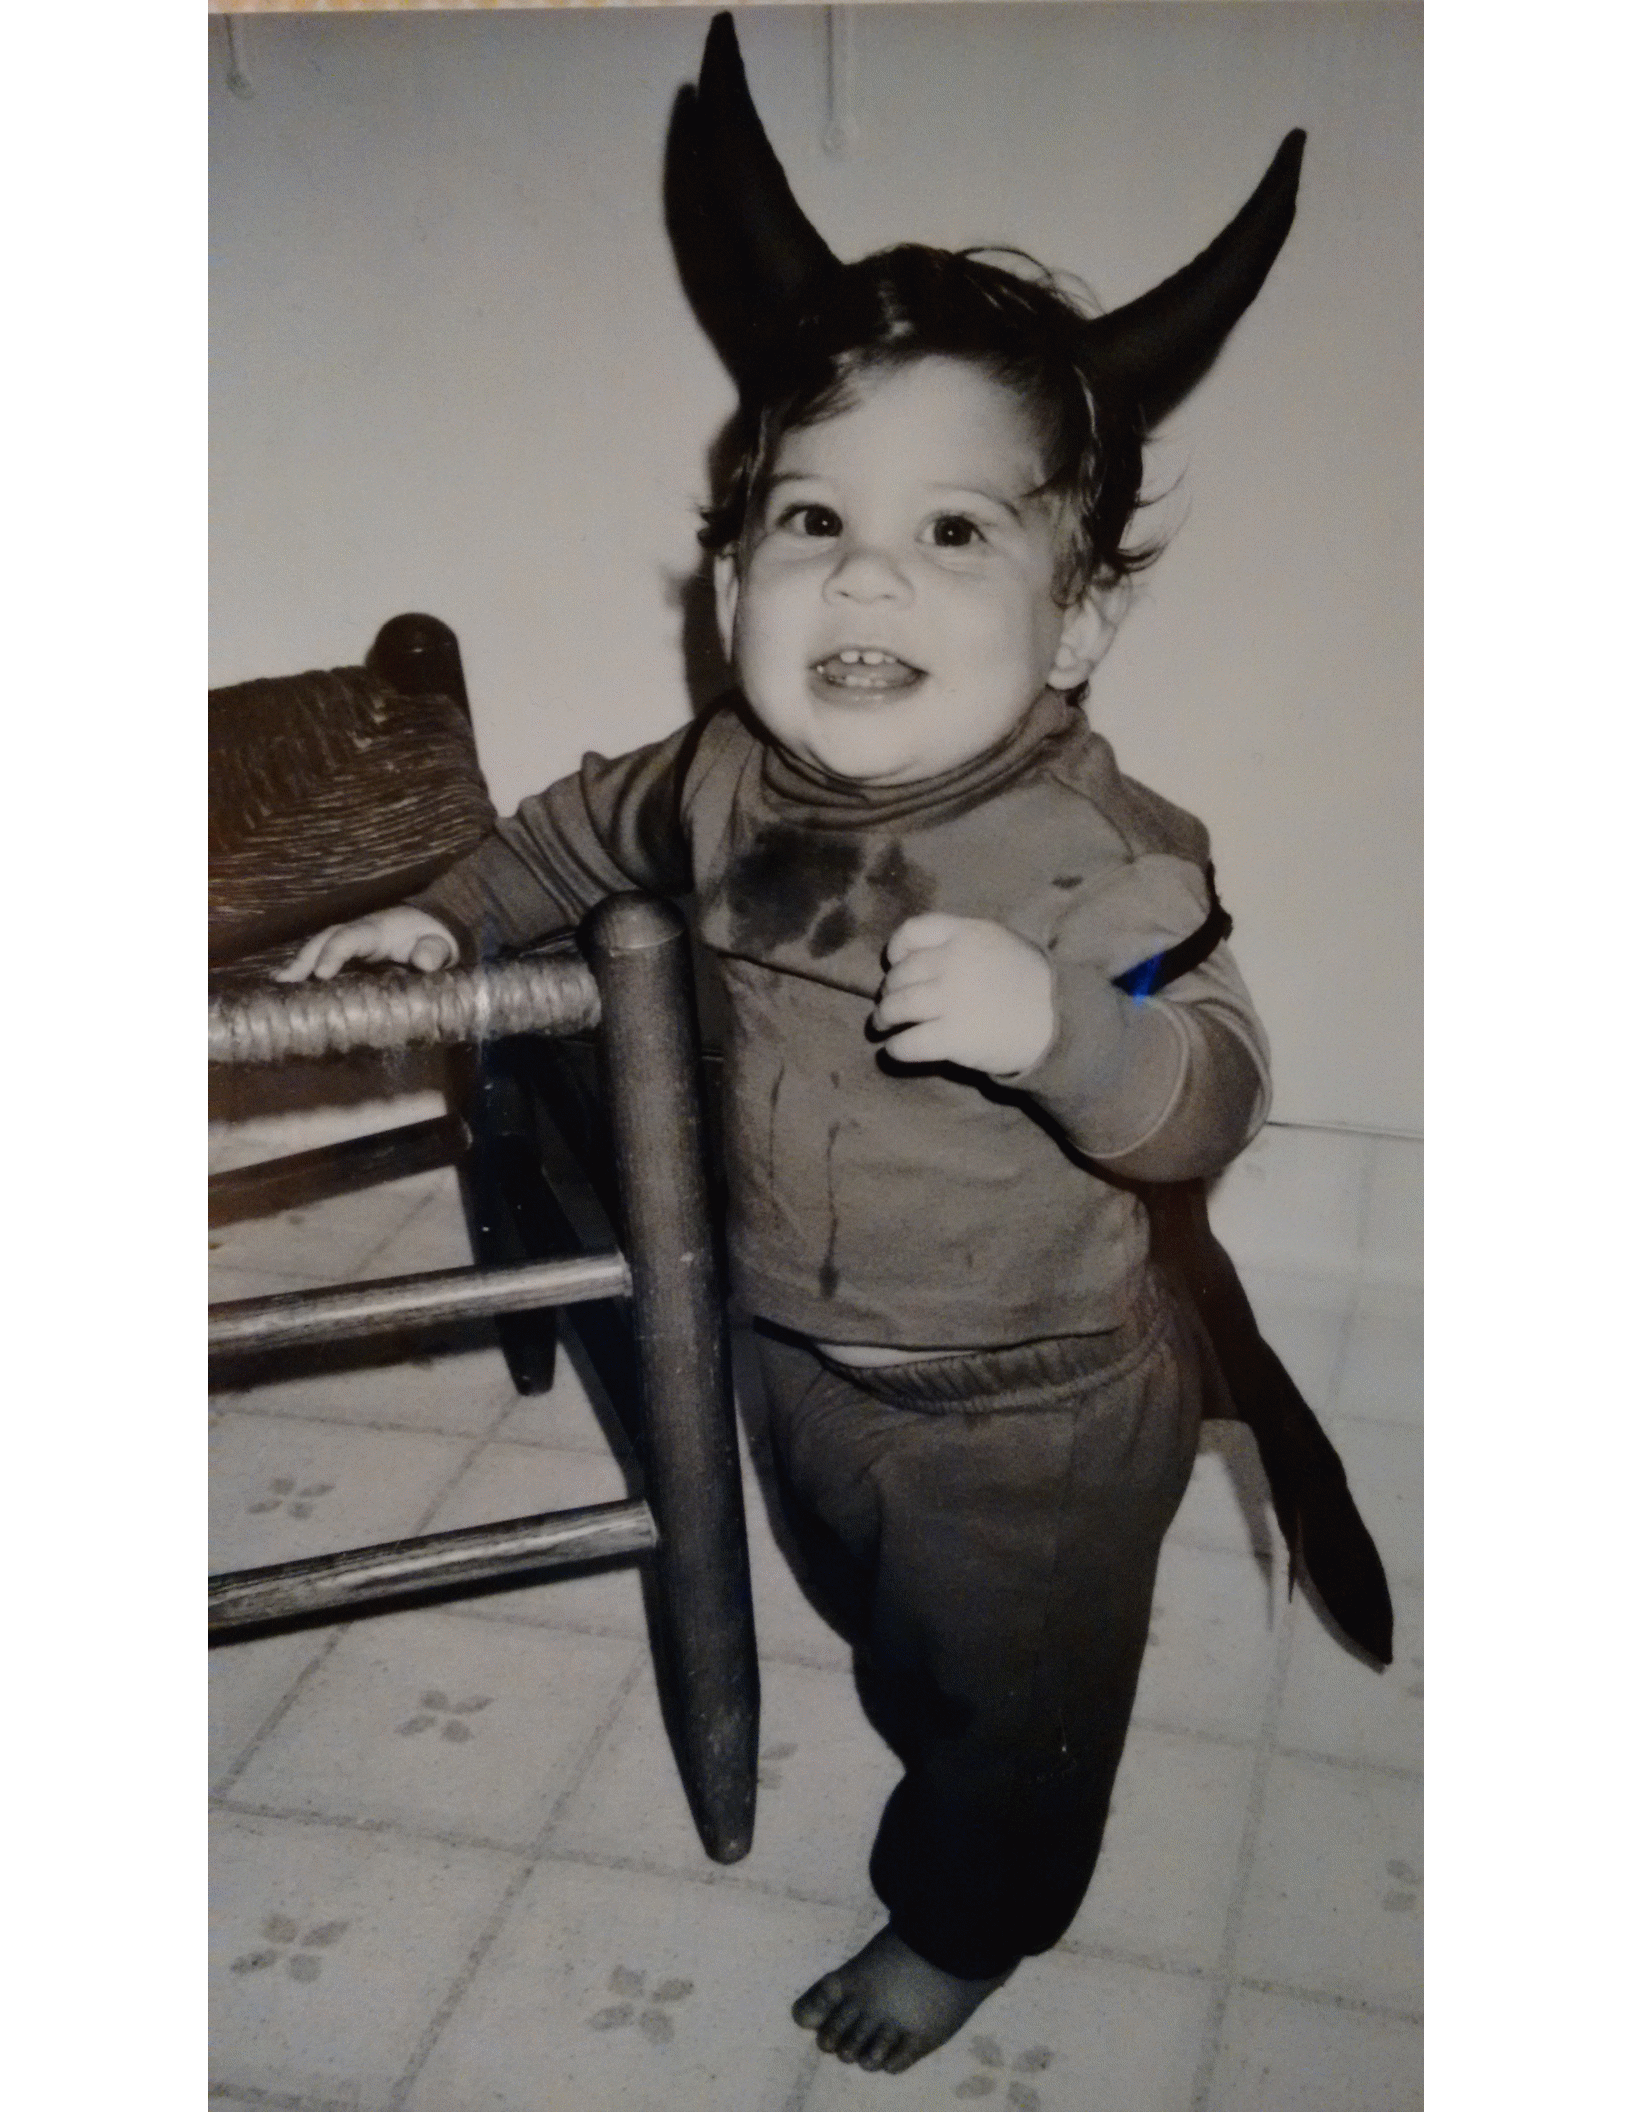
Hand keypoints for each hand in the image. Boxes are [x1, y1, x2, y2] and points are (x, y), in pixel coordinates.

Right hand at [274, 907, 457, 982]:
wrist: (436, 929)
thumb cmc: (438, 940)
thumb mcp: (443, 945)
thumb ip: (434, 951)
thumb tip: (424, 962)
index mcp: (379, 929)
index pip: (351, 936)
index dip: (334, 953)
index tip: (322, 974)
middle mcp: (359, 931)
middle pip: (326, 939)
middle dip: (305, 958)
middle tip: (286, 982)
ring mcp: (352, 940)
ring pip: (320, 947)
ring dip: (300, 964)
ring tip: (279, 985)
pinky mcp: (351, 953)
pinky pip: (324, 956)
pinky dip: (307, 969)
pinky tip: (290, 986)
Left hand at [872, 914, 1055, 1075]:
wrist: (1059, 1021)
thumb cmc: (1032, 983)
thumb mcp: (1001, 944)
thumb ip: (964, 943)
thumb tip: (921, 958)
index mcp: (967, 934)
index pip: (915, 930)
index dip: (898, 949)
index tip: (896, 963)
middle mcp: (954, 962)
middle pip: (901, 974)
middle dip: (890, 990)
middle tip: (890, 1002)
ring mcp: (951, 999)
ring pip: (898, 1006)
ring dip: (884, 1017)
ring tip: (883, 1024)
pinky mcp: (952, 1036)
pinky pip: (909, 1043)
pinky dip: (896, 1048)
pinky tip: (896, 1050)